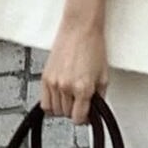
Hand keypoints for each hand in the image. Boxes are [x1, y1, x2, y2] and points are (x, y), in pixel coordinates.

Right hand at [41, 0, 107, 124]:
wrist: (80, 28)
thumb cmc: (93, 46)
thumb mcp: (103, 75)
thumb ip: (99, 97)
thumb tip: (95, 110)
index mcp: (83, 88)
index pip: (79, 118)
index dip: (84, 118)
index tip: (87, 115)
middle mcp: (66, 87)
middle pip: (66, 115)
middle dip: (74, 110)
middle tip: (81, 101)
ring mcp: (54, 82)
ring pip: (55, 110)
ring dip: (63, 107)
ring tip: (71, 97)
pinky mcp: (45, 77)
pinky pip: (44, 102)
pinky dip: (51, 103)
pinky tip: (59, 96)